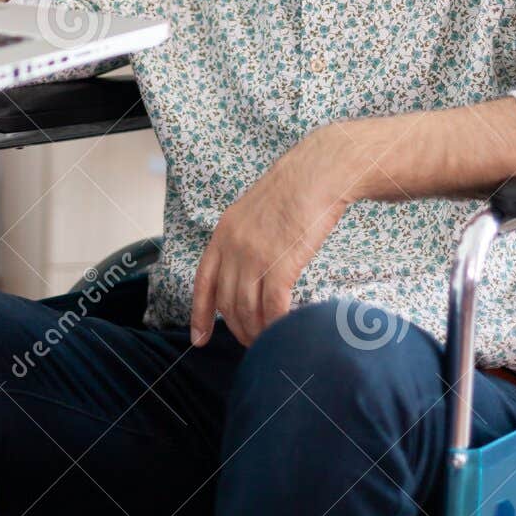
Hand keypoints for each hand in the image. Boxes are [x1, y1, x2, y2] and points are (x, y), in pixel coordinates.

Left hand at [190, 125, 351, 347]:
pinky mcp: (280, 264)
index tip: (198, 339)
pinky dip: (277, 325)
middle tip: (250, 342)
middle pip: (227, 302)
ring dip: (256, 332)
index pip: (203, 281)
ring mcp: (255, 256)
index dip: (199, 314)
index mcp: (223, 232)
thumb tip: (246, 268)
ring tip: (267, 342)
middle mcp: (233, 246)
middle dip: (236, 328)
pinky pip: (273, 307)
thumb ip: (245, 238)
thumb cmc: (294, 189)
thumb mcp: (254, 210)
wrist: (317, 173)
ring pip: (248, 310)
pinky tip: (284, 331)